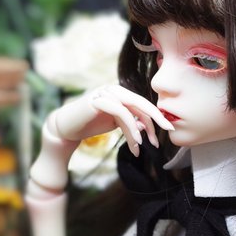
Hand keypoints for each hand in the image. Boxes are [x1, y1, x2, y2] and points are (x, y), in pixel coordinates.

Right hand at [53, 84, 173, 155]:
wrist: (66, 129)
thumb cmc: (90, 125)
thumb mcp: (115, 124)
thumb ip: (130, 123)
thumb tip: (145, 126)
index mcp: (120, 94)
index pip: (143, 104)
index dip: (156, 117)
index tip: (168, 130)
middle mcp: (114, 90)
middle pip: (141, 102)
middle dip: (157, 117)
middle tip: (169, 129)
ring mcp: (105, 93)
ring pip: (131, 109)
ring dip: (139, 129)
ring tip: (143, 145)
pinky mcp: (97, 100)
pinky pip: (120, 111)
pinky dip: (130, 126)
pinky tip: (135, 140)